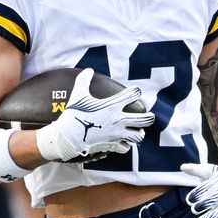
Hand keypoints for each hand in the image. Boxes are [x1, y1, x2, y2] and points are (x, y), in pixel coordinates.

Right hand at [35, 68, 154, 161]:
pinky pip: (126, 147)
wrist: (67, 137)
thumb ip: (84, 80)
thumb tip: (88, 70)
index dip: (136, 91)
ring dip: (139, 133)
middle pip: (144, 120)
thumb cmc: (73, 114)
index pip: (132, 95)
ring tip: (138, 131)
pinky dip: (126, 144)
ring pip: (138, 136)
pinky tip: (123, 141)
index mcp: (112, 106)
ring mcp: (117, 134)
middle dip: (149, 117)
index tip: (135, 91)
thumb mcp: (78, 94)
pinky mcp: (112, 145)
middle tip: (150, 116)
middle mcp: (118, 120)